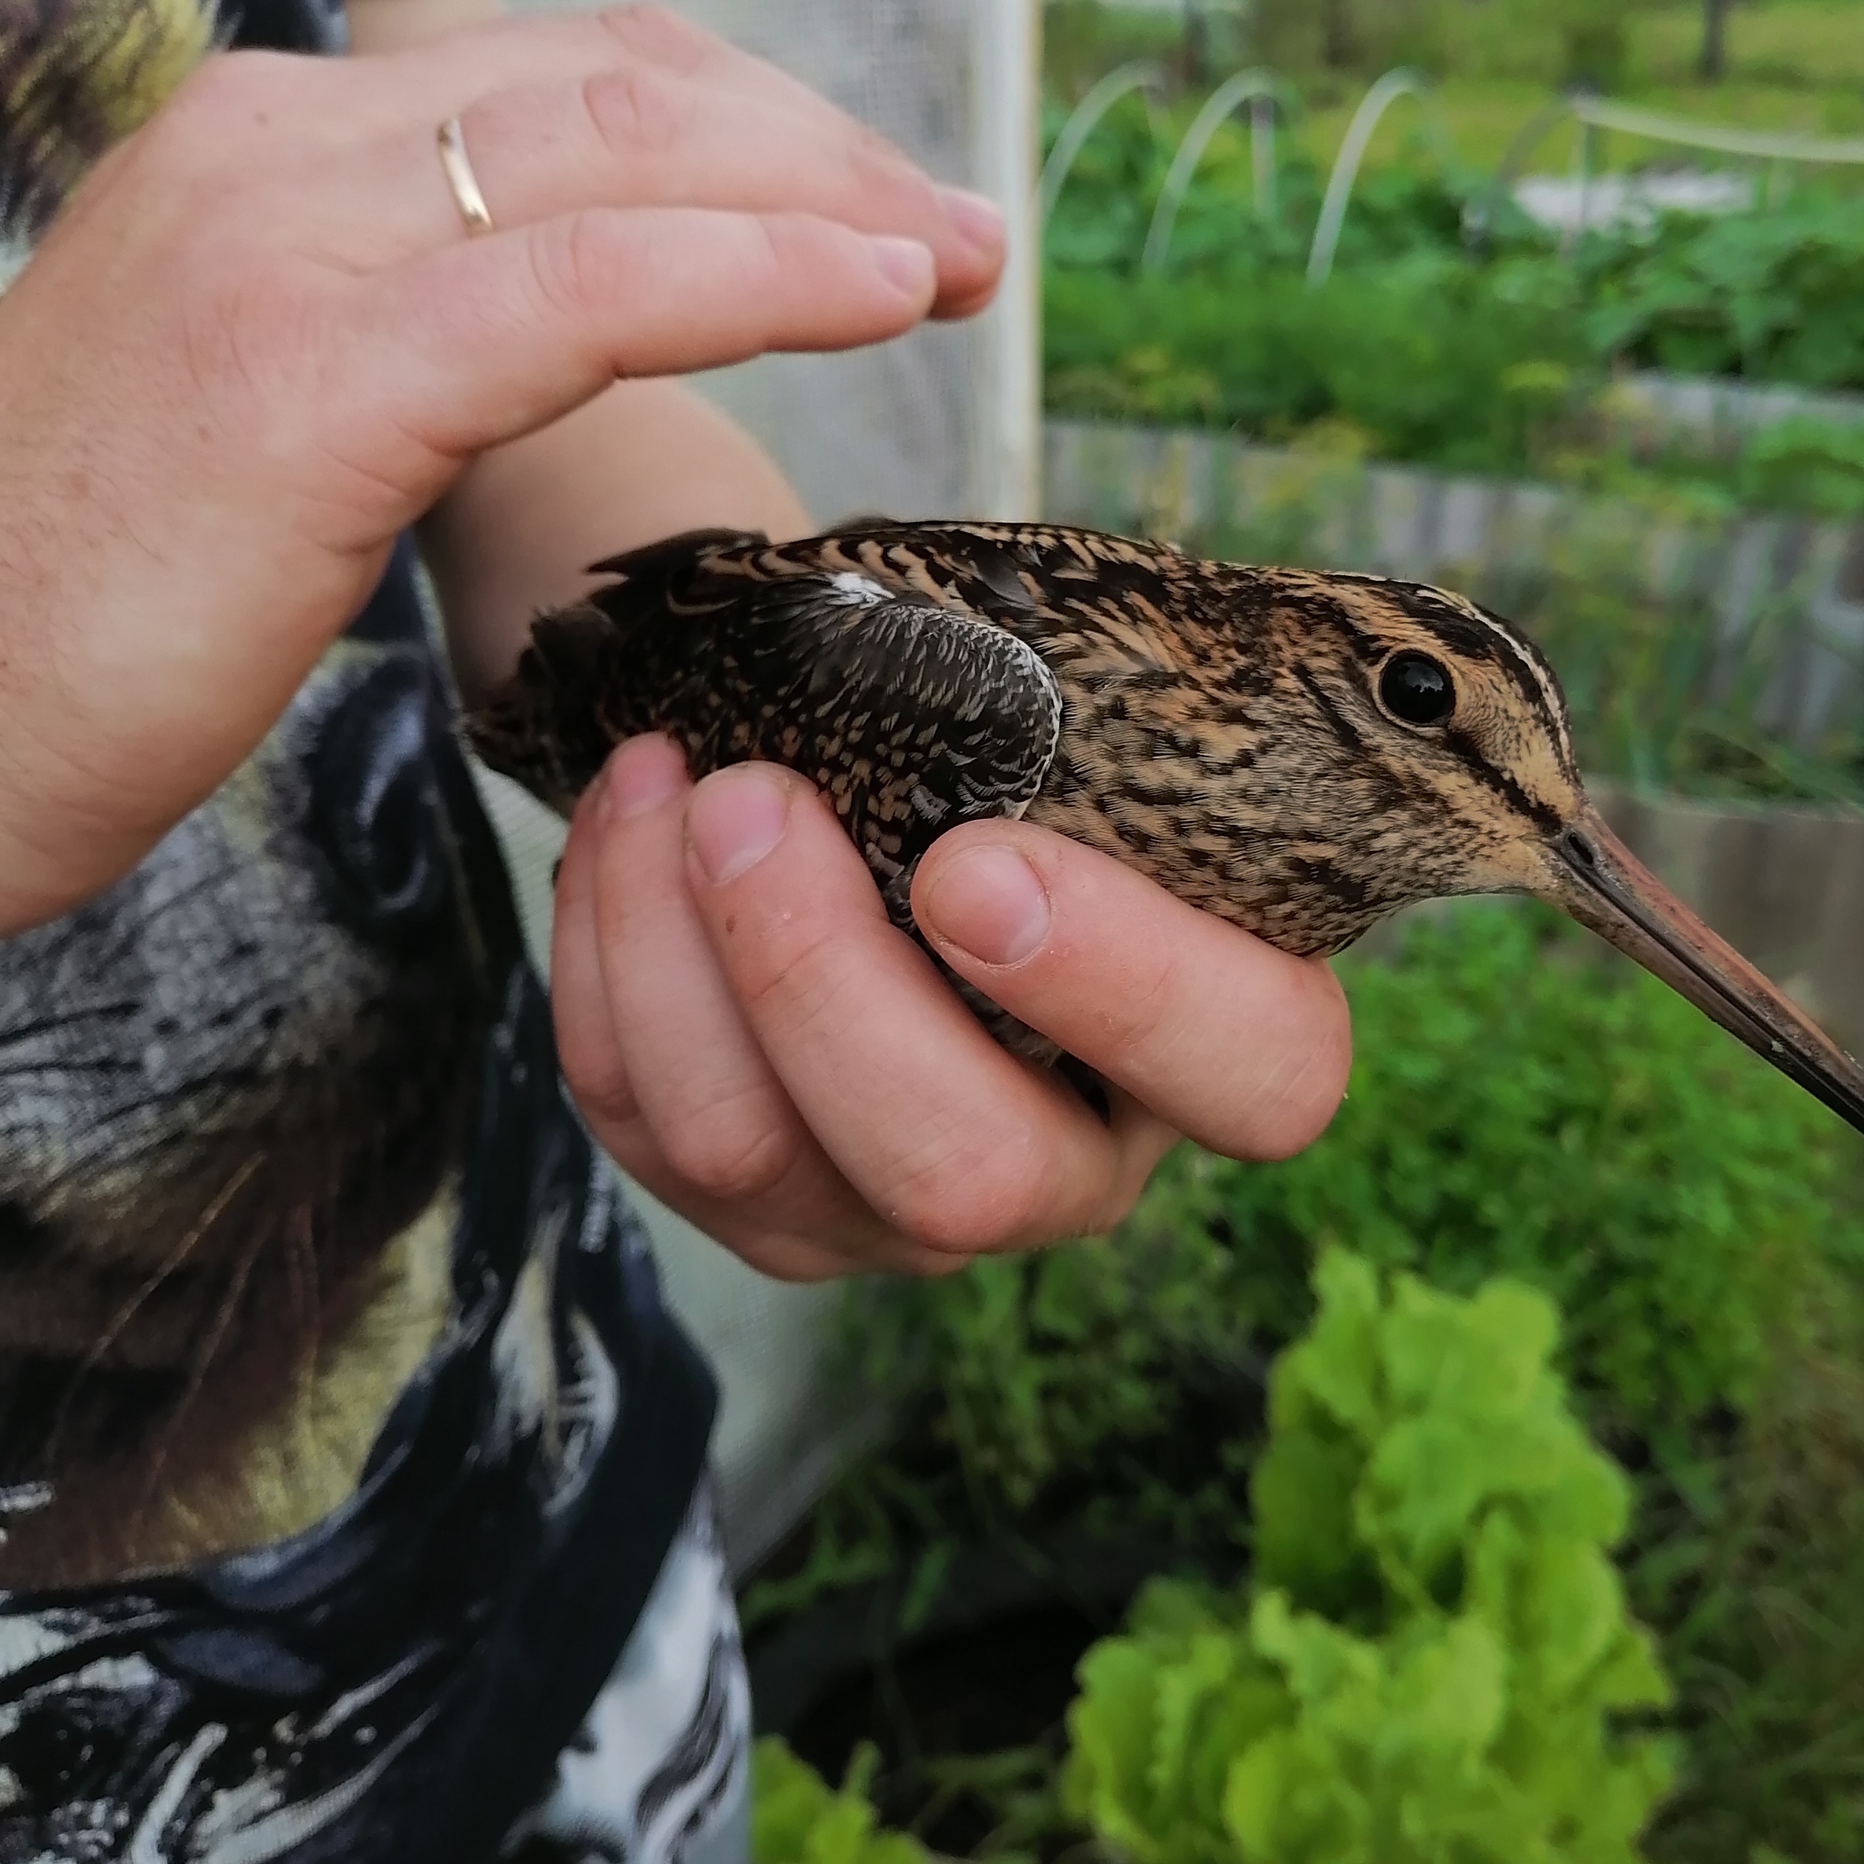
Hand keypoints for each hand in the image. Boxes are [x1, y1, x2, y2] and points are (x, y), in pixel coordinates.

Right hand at [0, 4, 1001, 936]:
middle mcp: (276, 146)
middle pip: (626, 84)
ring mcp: (288, 242)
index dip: (754, 125)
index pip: (566, 76)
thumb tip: (540, 343)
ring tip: (964, 260)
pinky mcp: (316, 373)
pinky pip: (596, 286)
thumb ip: (388, 334)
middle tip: (963, 229)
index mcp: (263, 143)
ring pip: (630, 153)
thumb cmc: (77, 611)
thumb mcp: (248, 419)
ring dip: (833, 195)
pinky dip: (764, 273)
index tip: (876, 204)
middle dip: (824, 145)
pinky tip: (881, 296)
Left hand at [550, 740, 1351, 1278]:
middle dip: (820, 978)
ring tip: (661, 775)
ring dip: (676, 946)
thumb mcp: (1097, 714)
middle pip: (964, 1171)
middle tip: (752, 796)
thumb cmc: (1021, 736)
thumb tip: (964, 650)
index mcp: (1219, 1041)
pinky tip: (620, 828)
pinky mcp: (760, 1206)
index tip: (979, 856)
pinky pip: (642, 1120)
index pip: (1259, 1078)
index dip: (1132, 988)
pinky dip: (605, 958)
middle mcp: (1072, 1166)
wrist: (883, 776)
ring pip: (757, 1155)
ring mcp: (898, 1214)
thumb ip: (1091, 709)